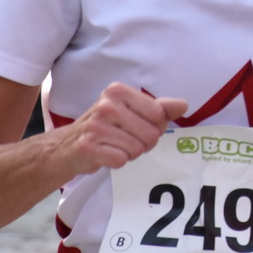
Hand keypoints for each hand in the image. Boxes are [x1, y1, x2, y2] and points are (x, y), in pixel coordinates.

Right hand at [57, 84, 188, 177]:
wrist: (70, 144)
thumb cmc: (107, 126)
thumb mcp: (132, 110)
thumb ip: (159, 107)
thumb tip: (183, 105)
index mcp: (118, 91)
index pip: (158, 114)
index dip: (155, 125)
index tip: (138, 125)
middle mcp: (106, 105)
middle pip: (150, 134)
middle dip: (143, 142)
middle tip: (126, 138)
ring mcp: (95, 126)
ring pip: (136, 149)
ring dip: (130, 153)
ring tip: (115, 146)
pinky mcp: (88, 146)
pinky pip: (121, 160)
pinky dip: (118, 161)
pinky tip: (106, 154)